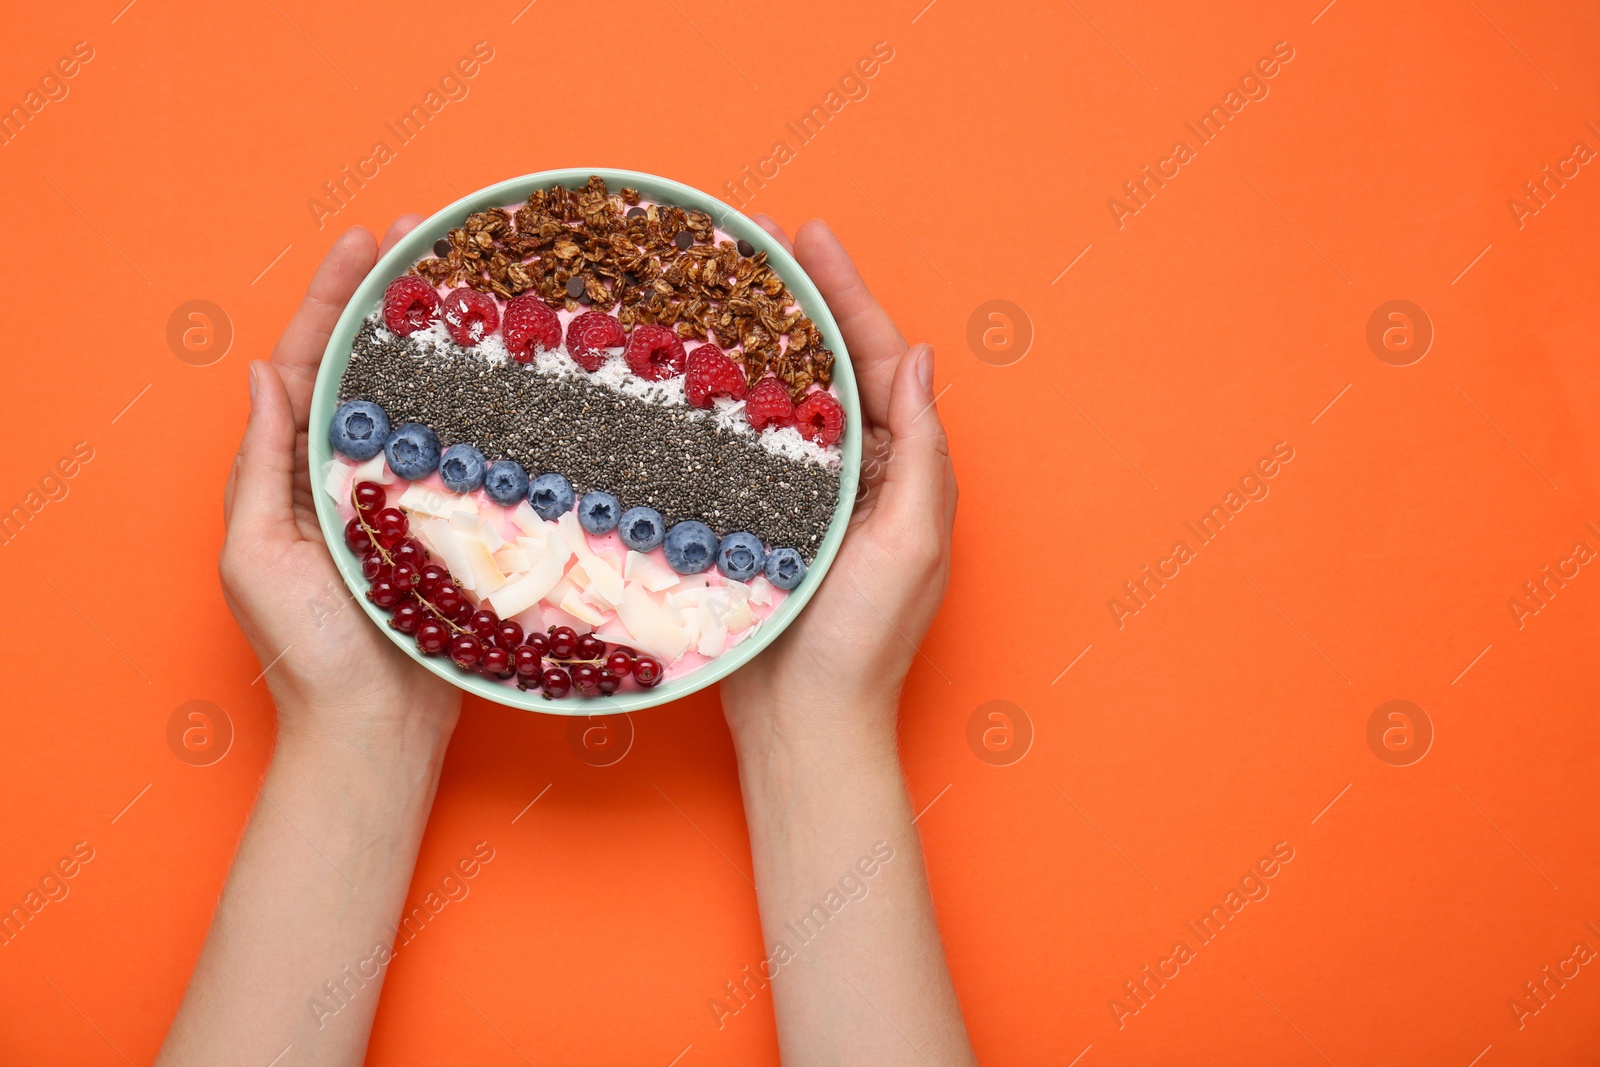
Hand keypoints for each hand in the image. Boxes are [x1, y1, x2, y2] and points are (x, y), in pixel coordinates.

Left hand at [220, 218, 461, 740]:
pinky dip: (488, 410)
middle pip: (372, 367)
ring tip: (475, 284)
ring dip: (445, 343)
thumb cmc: (306, 653)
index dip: (333, 299)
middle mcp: (353, 472)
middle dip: (393, 299)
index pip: (312, 364)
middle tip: (429, 238)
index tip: (364, 241)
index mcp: (296, 471)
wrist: (376, 731)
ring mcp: (410, 496)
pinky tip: (514, 376)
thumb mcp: (257, 557)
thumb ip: (260, 468)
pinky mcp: (459, 526)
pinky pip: (471, 455)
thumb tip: (260, 373)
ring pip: (426, 402)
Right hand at [722, 218, 956, 743]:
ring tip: (718, 284)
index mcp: (903, 472)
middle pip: (826, 368)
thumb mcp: (911, 544)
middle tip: (755, 239)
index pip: (877, 362)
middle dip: (796, 301)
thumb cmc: (864, 643)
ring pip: (781, 400)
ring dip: (755, 341)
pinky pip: (742, 447)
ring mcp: (804, 498)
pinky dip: (723, 403)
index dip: (846, 294)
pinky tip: (692, 371)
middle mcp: (857, 476)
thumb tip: (922, 358)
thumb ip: (922, 453)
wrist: (803, 726)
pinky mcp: (757, 523)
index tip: (809, 235)